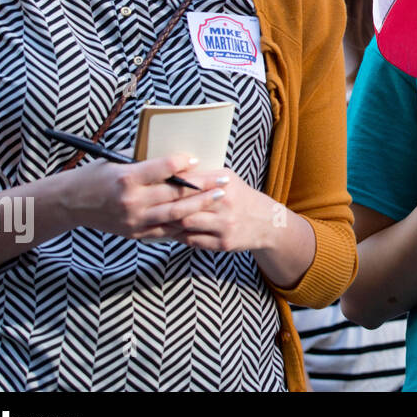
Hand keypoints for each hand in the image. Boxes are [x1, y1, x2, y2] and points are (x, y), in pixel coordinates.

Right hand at [63, 153, 205, 239]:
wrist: (70, 203)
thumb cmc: (95, 175)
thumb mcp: (116, 159)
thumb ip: (144, 157)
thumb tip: (174, 150)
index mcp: (126, 178)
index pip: (163, 168)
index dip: (183, 163)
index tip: (199, 158)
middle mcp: (131, 201)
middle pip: (176, 193)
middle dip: (203, 186)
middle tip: (224, 179)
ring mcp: (134, 221)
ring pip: (176, 214)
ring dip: (201, 205)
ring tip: (219, 196)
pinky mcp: (135, 233)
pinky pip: (166, 230)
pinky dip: (184, 223)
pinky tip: (201, 216)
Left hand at [162, 167, 286, 253]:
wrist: (267, 222)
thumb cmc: (240, 198)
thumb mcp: (228, 179)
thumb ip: (203, 176)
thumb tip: (171, 172)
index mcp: (225, 183)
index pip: (190, 182)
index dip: (170, 185)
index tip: (154, 186)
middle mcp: (226, 203)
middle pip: (185, 204)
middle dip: (165, 205)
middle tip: (150, 205)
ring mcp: (225, 225)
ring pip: (186, 223)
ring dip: (169, 222)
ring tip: (157, 219)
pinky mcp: (223, 243)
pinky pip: (192, 240)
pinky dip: (179, 236)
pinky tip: (172, 232)